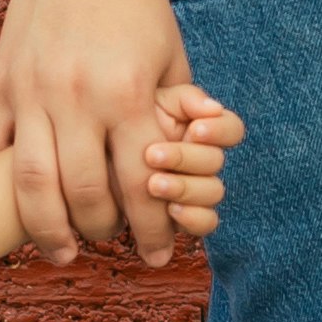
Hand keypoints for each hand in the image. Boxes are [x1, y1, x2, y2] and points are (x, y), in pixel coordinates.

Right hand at [0, 0, 196, 263]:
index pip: (142, 185)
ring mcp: (32, 90)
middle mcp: (77, 97)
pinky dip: (3, 181)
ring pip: (31, 184)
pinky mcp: (1, 81)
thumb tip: (193, 169)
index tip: (158, 256)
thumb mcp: (173, 58)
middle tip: (109, 243)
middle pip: (85, 196)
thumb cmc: (138, 5)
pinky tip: (21, 201)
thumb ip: (181, 115)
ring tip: (60, 251)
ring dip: (46, 229)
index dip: (152, 231)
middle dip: (102, 233)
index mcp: (128, 93)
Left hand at [133, 89, 242, 241]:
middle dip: (185, 159)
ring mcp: (194, 190)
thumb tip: (213, 108)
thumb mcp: (148, 99)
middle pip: (216, 162)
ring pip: (213, 193)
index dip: (220, 131)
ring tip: (153, 184)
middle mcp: (201, 160)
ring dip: (185, 188)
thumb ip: (185, 99)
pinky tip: (170, 210)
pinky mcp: (182, 216)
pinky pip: (205, 223)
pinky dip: (193, 218)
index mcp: (200, 128)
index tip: (195, 130)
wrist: (90, 152)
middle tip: (152, 155)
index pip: (231, 128)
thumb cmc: (119, 119)